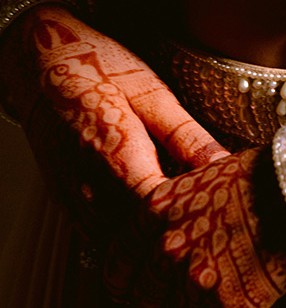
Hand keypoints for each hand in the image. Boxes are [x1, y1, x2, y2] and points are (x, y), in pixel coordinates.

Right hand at [0, 4, 226, 237]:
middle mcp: (91, 189)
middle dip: (173, 228)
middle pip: (140, 235)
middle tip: (203, 210)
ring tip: (178, 211)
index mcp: (118, 158)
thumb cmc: (99, 68)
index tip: (215, 202)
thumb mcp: (152, 92)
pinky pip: (99, 234)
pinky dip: (125, 231)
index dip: (190, 213)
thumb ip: (186, 135)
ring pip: (119, 241)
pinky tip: (145, 210)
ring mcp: (75, 201)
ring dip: (148, 234)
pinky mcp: (66, 203)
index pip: (160, 213)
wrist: (43, 66)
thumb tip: (221, 162)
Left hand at [101, 146, 285, 307]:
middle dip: (157, 307)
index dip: (128, 282)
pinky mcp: (226, 306)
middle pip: (143, 302)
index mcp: (156, 212)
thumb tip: (169, 238)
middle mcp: (166, 248)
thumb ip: (178, 212)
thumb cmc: (265, 172)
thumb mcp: (206, 177)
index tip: (136, 288)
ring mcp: (194, 279)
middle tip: (176, 305)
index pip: (117, 265)